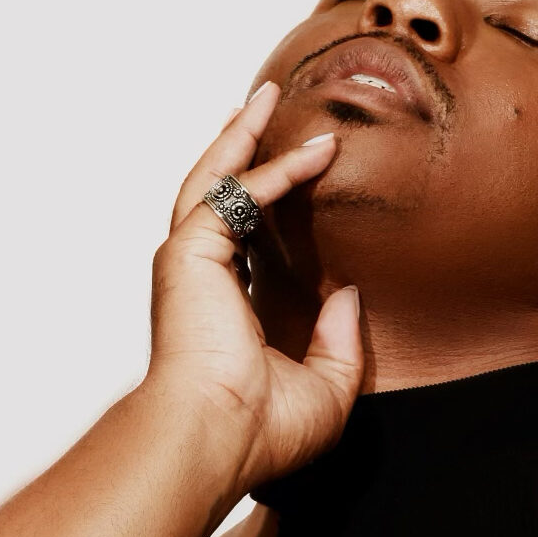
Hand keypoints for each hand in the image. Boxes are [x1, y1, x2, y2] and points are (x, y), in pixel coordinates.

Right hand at [144, 81, 360, 492]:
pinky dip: (272, 170)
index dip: (265, 209)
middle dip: (240, 149)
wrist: (216, 438)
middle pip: (218, 198)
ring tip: (268, 98)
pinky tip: (313, 154)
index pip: (242, 245)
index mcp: (223, 314)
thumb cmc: (260, 433)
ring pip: (214, 181)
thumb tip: (349, 295)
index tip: (293, 180)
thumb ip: (341, 345)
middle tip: (264, 109)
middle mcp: (199, 283)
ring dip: (243, 137)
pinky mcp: (190, 253)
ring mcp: (188, 264)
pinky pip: (237, 195)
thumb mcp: (325, 391)